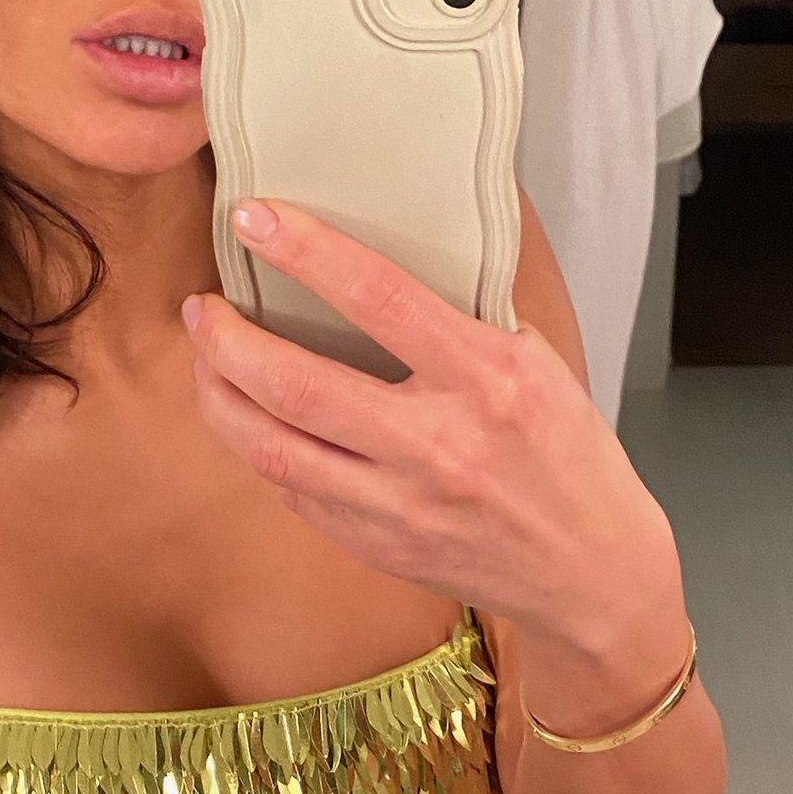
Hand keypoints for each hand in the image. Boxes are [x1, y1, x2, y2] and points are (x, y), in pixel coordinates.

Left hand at [188, 198, 688, 728]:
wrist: (590, 573)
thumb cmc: (568, 458)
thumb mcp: (539, 366)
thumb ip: (465, 319)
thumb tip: (384, 263)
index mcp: (485, 380)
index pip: (378, 299)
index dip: (306, 252)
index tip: (254, 219)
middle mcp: (436, 444)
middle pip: (294, 384)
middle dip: (226, 339)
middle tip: (202, 308)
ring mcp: (399, 505)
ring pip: (272, 447)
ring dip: (219, 397)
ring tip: (204, 360)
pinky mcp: (377, 546)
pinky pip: (293, 491)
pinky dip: (261, 448)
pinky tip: (252, 420)